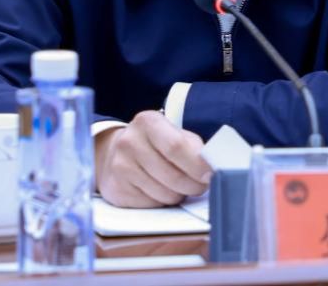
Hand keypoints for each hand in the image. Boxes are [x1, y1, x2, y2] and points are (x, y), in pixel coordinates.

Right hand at [95, 111, 212, 207]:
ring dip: (179, 194)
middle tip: (201, 185)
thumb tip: (212, 166)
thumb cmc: (154, 144)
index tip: (210, 174)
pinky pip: (152, 205)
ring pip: (164, 194)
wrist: (115, 153)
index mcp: (147, 122)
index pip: (176, 147)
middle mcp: (129, 142)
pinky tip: (159, 190)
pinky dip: (162, 202)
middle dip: (194, 185)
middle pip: (172, 175)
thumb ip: (192, 147)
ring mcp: (120, 167)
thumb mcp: (173, 134)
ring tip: (178, 186)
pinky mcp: (117, 189)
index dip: (197, 165)